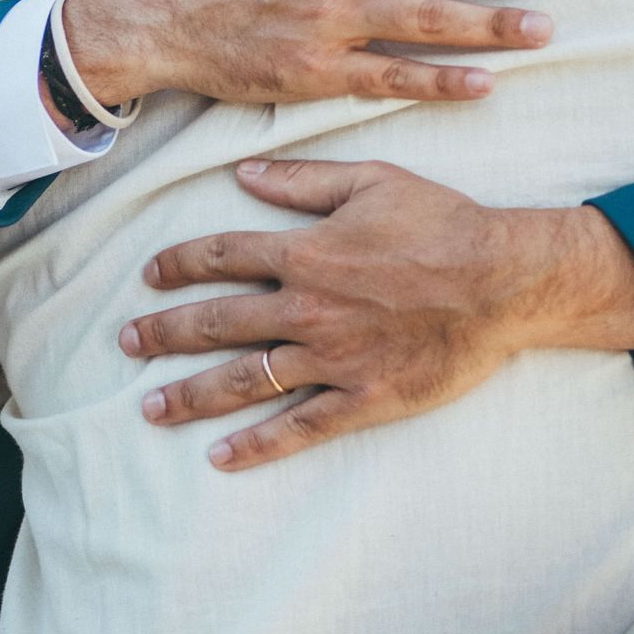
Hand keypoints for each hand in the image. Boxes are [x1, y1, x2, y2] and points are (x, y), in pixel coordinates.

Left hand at [119, 158, 633, 470]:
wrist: (506, 281)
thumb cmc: (444, 224)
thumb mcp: (372, 182)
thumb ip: (303, 181)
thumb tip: (244, 175)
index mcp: (306, 253)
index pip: (221, 256)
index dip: (178, 264)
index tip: (150, 275)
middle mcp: (307, 309)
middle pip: (216, 322)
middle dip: (164, 333)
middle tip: (126, 343)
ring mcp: (332, 358)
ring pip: (243, 381)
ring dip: (191, 395)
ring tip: (150, 408)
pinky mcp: (363, 397)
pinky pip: (299, 427)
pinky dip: (257, 444)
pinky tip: (220, 457)